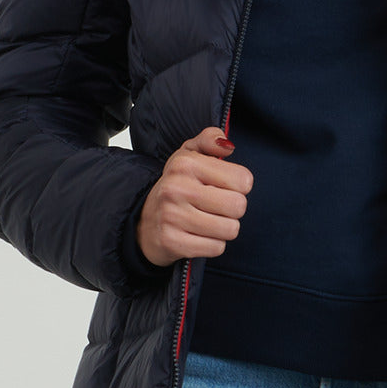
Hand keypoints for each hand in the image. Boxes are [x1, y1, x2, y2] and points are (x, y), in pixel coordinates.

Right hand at [135, 127, 252, 267]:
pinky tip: (198, 235)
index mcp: (185, 163)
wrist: (144, 221)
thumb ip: (210, 139)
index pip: (243, 180)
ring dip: (223, 229)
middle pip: (238, 206)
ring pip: (230, 229)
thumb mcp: (189, 155)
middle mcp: (177, 188)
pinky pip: (216, 248)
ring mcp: (172, 216)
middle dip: (232, 210)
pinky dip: (212, 244)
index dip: (239, 186)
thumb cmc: (176, 187)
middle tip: (215, 207)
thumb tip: (227, 145)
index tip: (223, 187)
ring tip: (207, 221)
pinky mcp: (172, 242)